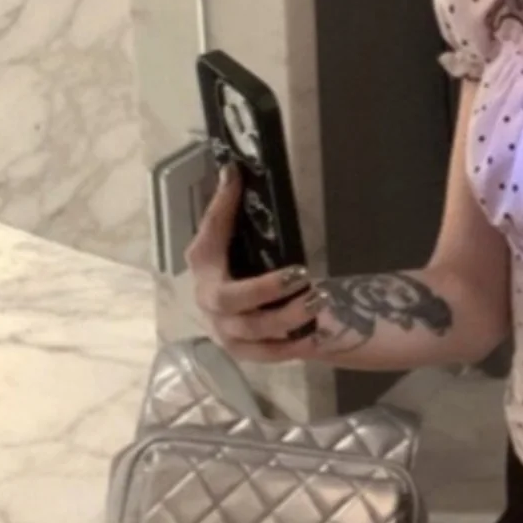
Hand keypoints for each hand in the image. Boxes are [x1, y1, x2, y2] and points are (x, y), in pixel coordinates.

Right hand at [184, 165, 324, 363]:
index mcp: (204, 267)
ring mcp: (225, 332)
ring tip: (318, 300)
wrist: (232, 314)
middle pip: (231, 300)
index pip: (210, 239)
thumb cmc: (234, 267)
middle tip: (303, 276)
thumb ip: (228, 209)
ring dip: (287, 318)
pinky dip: (290, 346)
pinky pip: (267, 355)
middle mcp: (208, 301)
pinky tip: (314, 334)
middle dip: (266, 289)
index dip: (224, 214)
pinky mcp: (244, 353)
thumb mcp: (230, 240)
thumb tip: (233, 168)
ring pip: (253, 331)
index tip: (248, 197)